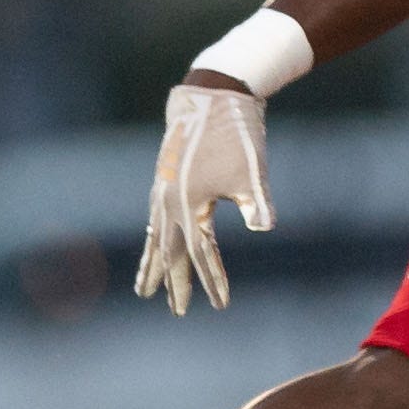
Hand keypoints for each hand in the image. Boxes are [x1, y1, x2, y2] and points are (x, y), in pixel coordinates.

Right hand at [134, 84, 274, 314]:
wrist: (212, 97)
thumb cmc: (237, 136)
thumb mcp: (253, 171)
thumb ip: (257, 203)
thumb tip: (264, 228)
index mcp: (189, 204)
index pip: (201, 253)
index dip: (213, 280)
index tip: (221, 305)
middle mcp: (168, 201)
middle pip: (171, 252)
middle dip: (174, 282)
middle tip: (178, 312)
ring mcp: (162, 191)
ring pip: (156, 237)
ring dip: (153, 264)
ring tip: (144, 290)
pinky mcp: (164, 180)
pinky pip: (154, 220)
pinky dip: (153, 240)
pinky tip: (154, 247)